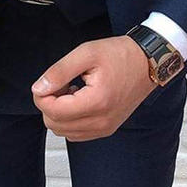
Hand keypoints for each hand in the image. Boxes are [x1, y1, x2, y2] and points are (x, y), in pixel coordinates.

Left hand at [31, 36, 155, 141]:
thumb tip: (38, 88)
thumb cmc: (121, 55)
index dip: (42, 95)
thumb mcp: (86, 53)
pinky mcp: (106, 129)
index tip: (51, 80)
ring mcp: (105, 128)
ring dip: (59, 112)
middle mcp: (102, 121)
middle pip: (54, 123)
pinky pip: (75, 133)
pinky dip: (70, 119)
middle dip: (50, 103)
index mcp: (97, 102)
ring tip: (72, 90)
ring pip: (62, 131)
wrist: (148, 63)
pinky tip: (79, 100)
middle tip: (62, 83)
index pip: (52, 111)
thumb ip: (59, 71)